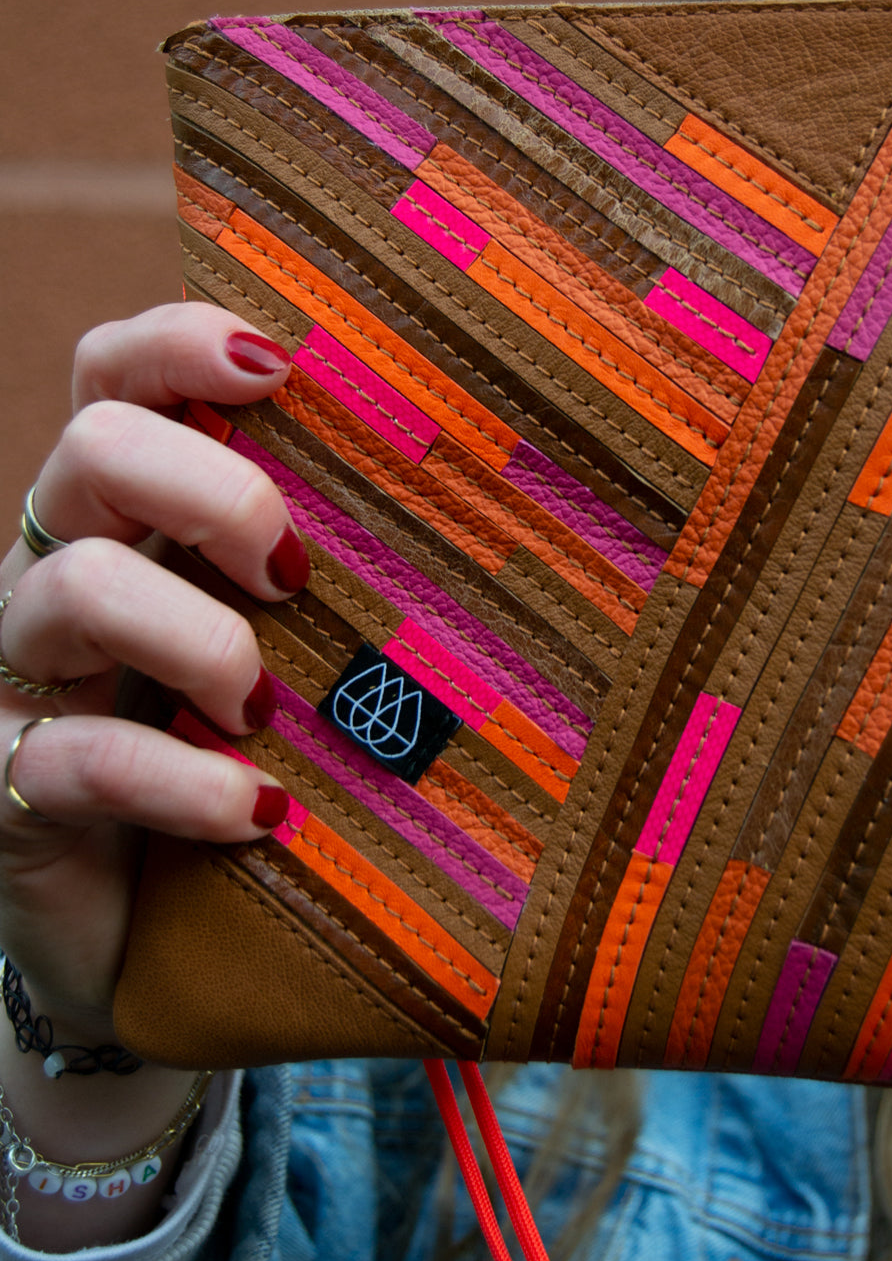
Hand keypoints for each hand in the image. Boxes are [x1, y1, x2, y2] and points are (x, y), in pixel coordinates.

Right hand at [0, 302, 307, 1043]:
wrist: (135, 917)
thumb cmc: (228, 743)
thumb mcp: (274, 634)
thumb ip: (313, 564)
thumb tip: (477, 505)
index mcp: (123, 512)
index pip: (113, 376)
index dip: (179, 343)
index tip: (277, 365)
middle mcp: (57, 566)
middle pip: (95, 445)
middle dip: (214, 490)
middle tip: (293, 574)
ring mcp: (22, 673)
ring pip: (77, 588)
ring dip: (203, 639)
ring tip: (267, 707)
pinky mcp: (15, 784)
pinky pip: (78, 759)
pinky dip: (181, 780)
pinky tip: (257, 808)